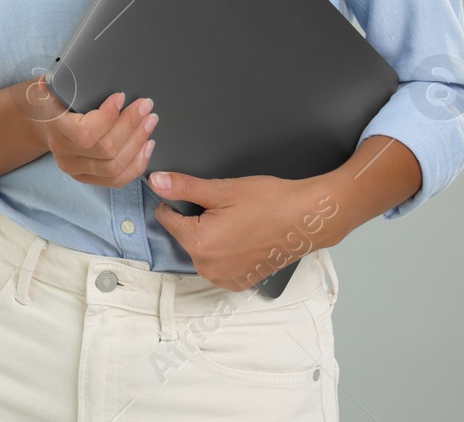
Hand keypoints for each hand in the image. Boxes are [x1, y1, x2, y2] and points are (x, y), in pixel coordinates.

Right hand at [27, 77, 157, 188]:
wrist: (42, 123)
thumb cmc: (55, 101)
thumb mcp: (54, 87)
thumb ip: (59, 82)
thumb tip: (52, 77)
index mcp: (56, 129)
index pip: (86, 132)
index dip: (109, 116)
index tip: (121, 96)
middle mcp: (65, 154)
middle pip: (106, 150)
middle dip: (131, 126)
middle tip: (146, 107)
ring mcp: (76, 170)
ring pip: (114, 167)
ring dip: (138, 143)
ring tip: (149, 122)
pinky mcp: (87, 178)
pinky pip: (117, 180)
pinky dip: (137, 163)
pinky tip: (147, 145)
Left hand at [148, 170, 341, 291]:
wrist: (307, 219)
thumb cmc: (270, 202)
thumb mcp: (222, 189)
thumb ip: (183, 187)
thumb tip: (156, 181)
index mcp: (200, 243)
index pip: (166, 218)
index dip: (175, 202)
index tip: (192, 196)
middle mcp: (208, 267)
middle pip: (183, 235)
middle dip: (195, 220)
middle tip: (223, 209)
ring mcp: (224, 278)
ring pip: (199, 250)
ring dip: (208, 237)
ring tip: (235, 223)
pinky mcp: (238, 282)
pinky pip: (216, 264)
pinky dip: (223, 251)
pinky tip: (241, 238)